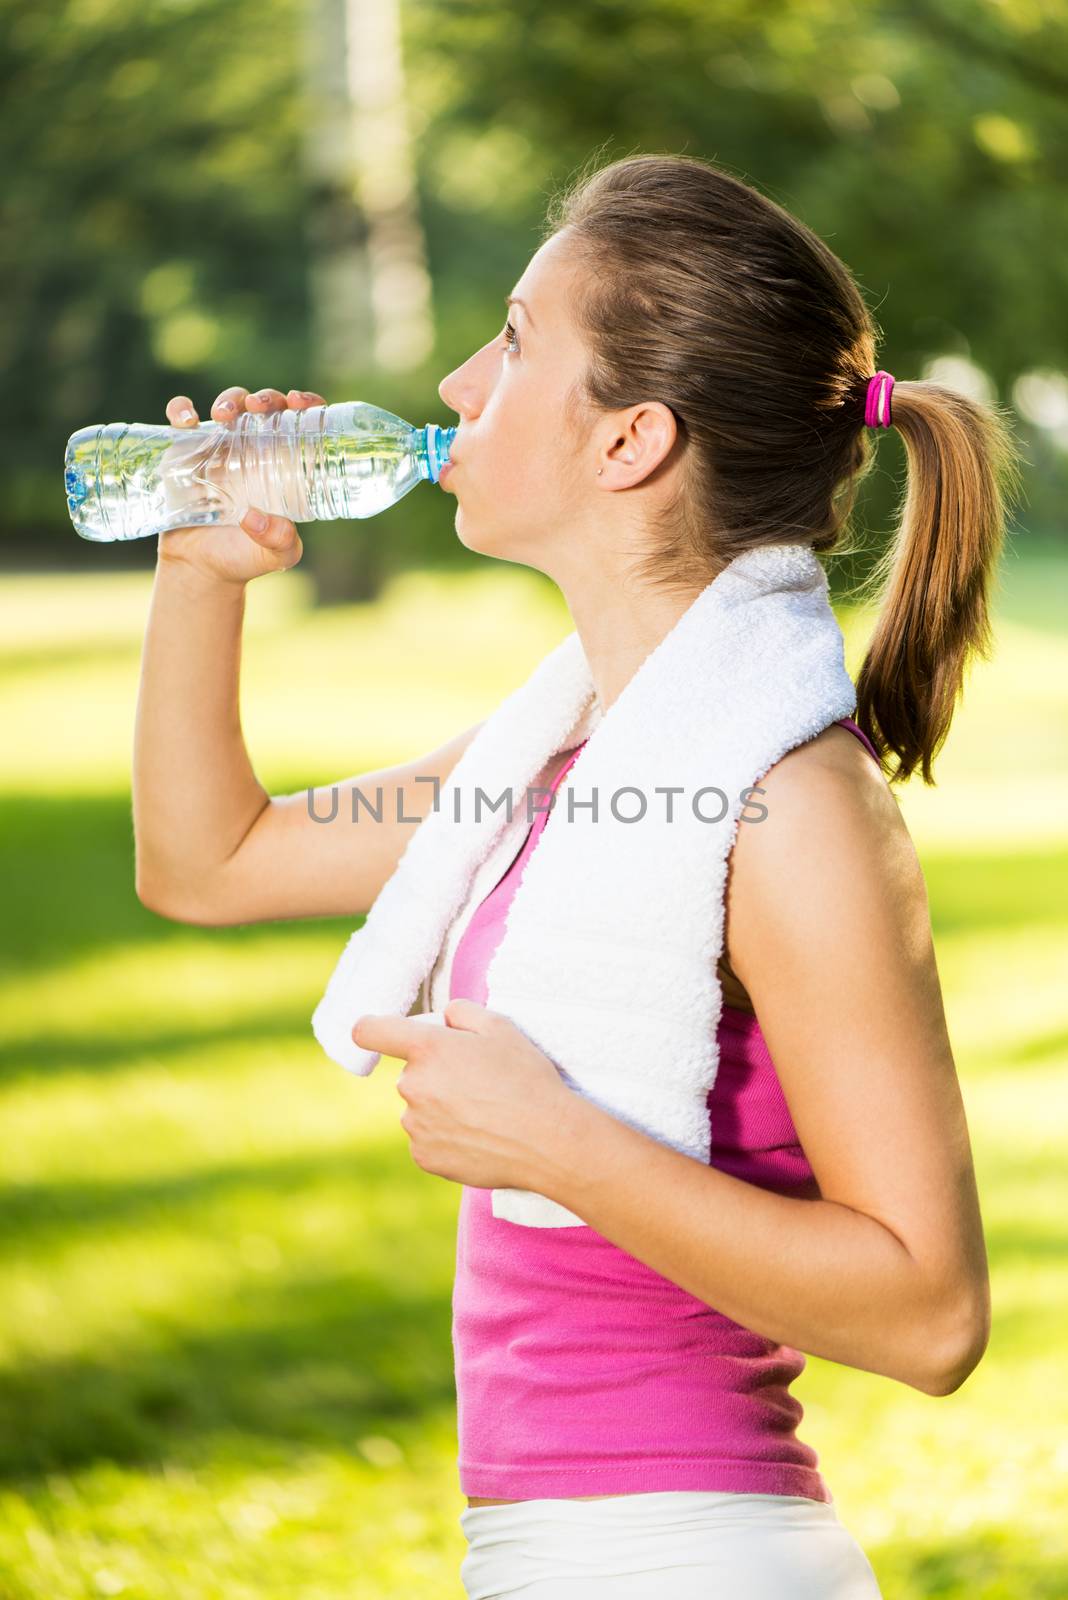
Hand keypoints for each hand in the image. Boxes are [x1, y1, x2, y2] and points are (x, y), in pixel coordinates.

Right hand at [158, 385, 325, 585]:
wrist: (201, 567)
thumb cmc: (245, 557)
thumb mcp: (276, 556)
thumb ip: (279, 541)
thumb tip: (256, 518)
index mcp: (284, 464)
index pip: (302, 422)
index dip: (306, 403)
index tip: (299, 402)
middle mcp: (254, 449)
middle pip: (265, 406)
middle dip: (266, 397)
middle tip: (260, 407)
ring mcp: (219, 447)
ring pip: (229, 405)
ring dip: (230, 399)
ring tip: (224, 415)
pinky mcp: (185, 452)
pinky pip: (181, 420)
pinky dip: (180, 409)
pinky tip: (186, 418)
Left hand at [352, 998, 571, 1191]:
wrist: (547, 1140)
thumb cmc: (526, 1079)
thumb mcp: (501, 1027)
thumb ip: (462, 1012)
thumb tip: (443, 1019)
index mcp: (427, 1049)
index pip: (369, 1031)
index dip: (371, 1029)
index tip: (378, 1035)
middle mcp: (412, 1086)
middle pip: (410, 1074)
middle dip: (434, 1074)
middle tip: (476, 1083)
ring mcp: (416, 1125)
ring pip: (418, 1109)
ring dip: (440, 1108)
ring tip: (484, 1115)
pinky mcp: (424, 1157)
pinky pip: (426, 1140)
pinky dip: (445, 1138)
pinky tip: (478, 1137)